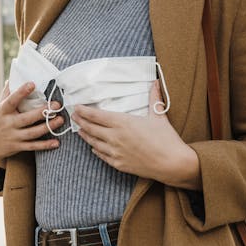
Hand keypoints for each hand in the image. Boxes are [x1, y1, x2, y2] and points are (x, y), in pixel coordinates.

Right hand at [0, 81, 62, 168]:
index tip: (32, 83)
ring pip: (32, 133)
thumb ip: (7, 93)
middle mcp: (7, 124)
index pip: (11, 100)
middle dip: (42, 112)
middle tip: (56, 104)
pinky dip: (45, 145)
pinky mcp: (17, 147)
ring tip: (60, 119)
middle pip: (26, 118)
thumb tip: (13, 76)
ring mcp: (12, 136)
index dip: (21, 92)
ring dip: (47, 127)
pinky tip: (56, 142)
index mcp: (3, 111)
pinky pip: (32, 147)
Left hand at [72, 81, 201, 189]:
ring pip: (94, 142)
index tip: (76, 107)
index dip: (84, 111)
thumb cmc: (166, 139)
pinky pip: (102, 156)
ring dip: (85, 135)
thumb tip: (156, 81)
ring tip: (79, 130)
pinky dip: (95, 149)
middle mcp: (115, 137)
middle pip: (91, 128)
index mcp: (123, 122)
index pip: (97, 115)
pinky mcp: (119, 164)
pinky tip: (93, 147)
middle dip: (80, 121)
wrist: (172, 163)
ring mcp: (115, 152)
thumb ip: (154, 97)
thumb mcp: (158, 115)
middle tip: (73, 116)